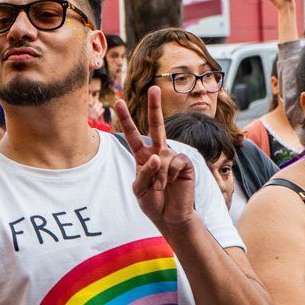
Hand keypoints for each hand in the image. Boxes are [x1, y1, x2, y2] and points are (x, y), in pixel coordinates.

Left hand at [113, 87, 197, 229]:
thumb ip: (144, 172)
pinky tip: (173, 183)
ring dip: (159, 176)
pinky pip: (175, 161)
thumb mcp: (139, 189)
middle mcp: (159, 153)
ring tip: (162, 188)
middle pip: (156, 126)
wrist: (170, 217)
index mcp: (143, 157)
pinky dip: (170, 175)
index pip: (133, 135)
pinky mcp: (185, 163)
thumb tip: (157, 156)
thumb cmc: (153, 203)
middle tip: (154, 87)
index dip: (126, 120)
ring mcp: (173, 157)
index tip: (119, 102)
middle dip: (155, 107)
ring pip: (162, 155)